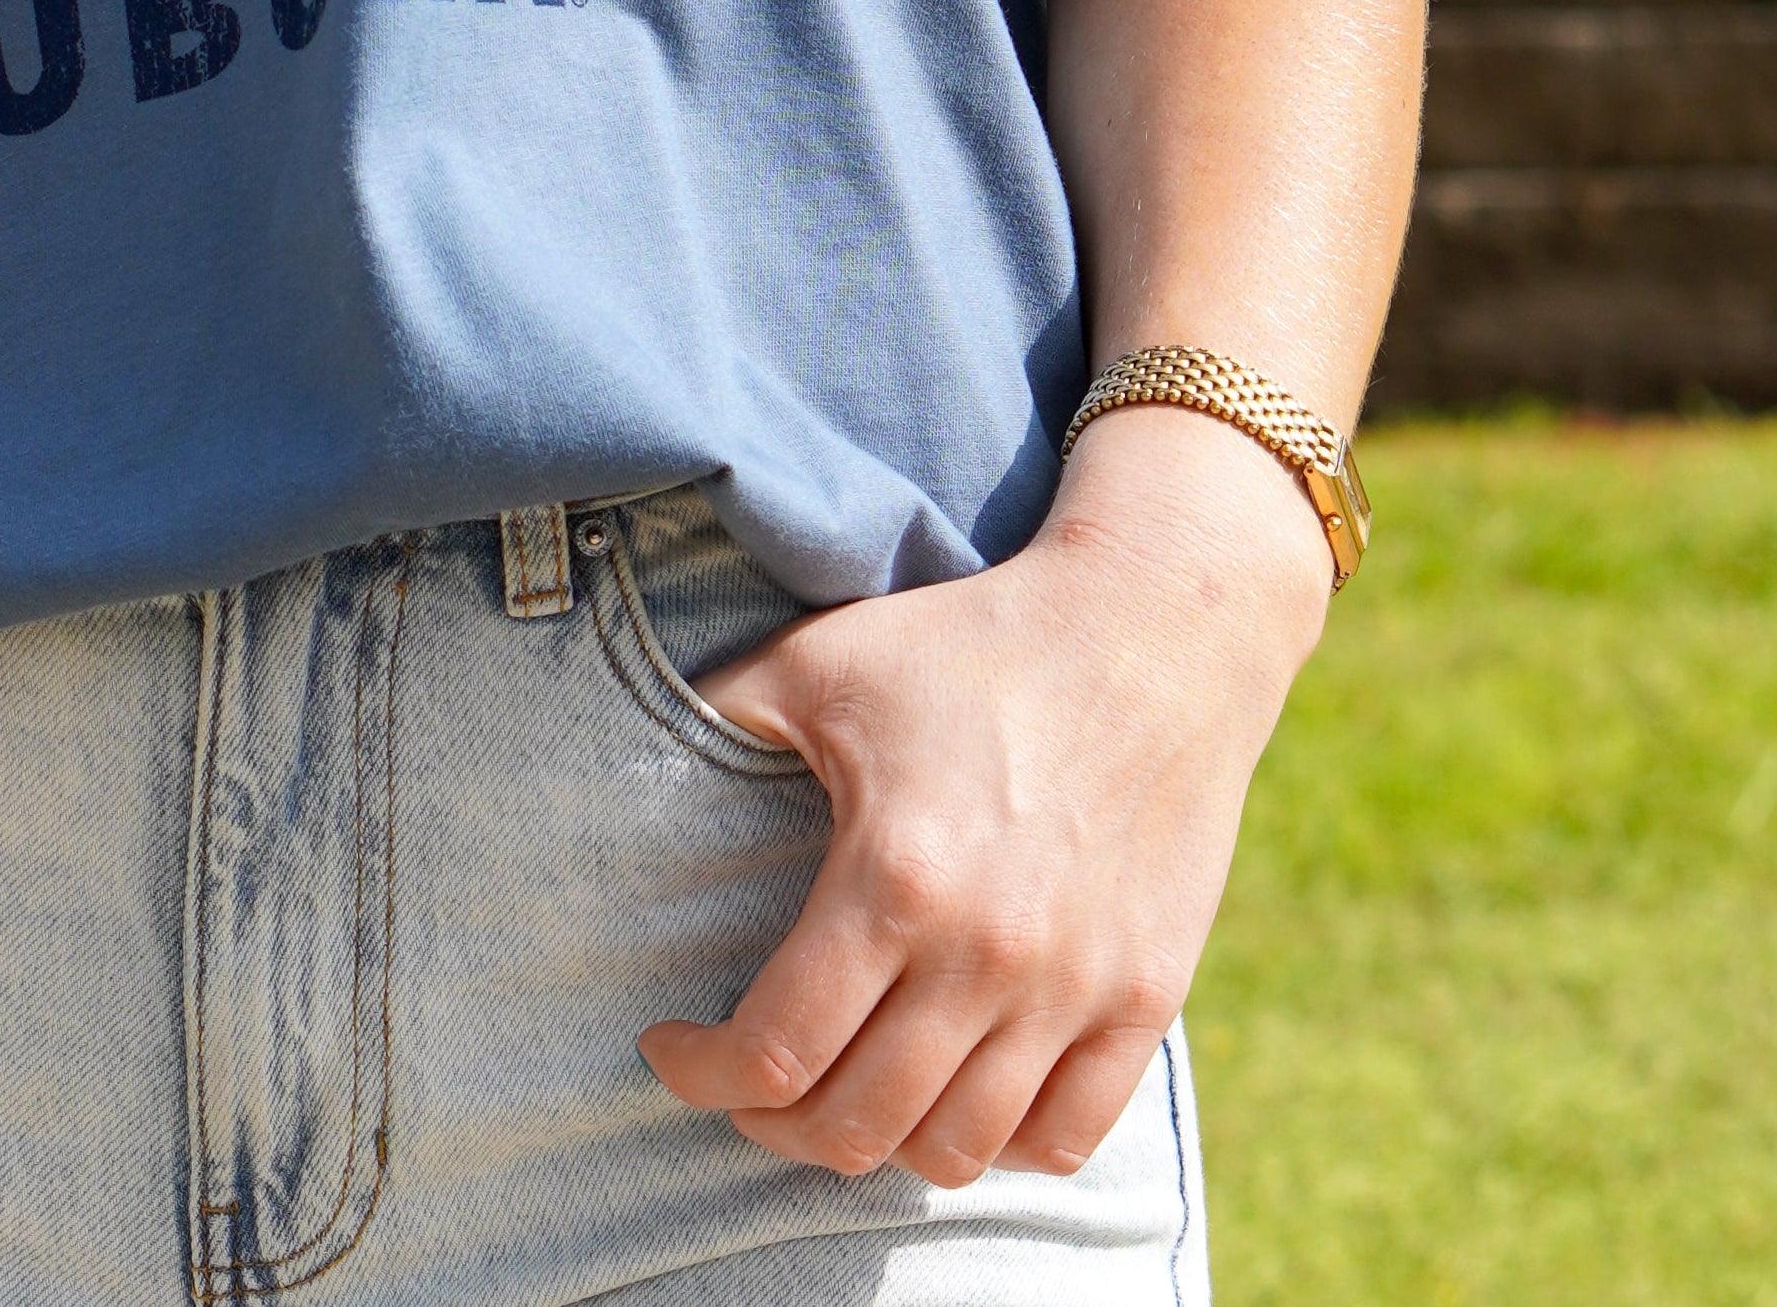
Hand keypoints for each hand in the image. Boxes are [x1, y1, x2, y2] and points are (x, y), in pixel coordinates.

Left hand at [639, 410, 1332, 1187]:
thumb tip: (623, 763)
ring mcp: (1076, 988)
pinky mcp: (1146, 997)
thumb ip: (722, 716)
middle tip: (748, 1081)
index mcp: (896, 878)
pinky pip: (1065, 1139)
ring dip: (881, 1142)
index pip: (775, 1048)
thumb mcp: (824, 659)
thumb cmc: (972, 640)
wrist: (1153, 627)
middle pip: (857, 1125)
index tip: (670, 1046)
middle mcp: (988, 955)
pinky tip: (954, 1094)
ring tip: (844, 1088)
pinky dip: (999, 1142)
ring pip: (957, 1150)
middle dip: (774, 1123)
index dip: (701, 1072)